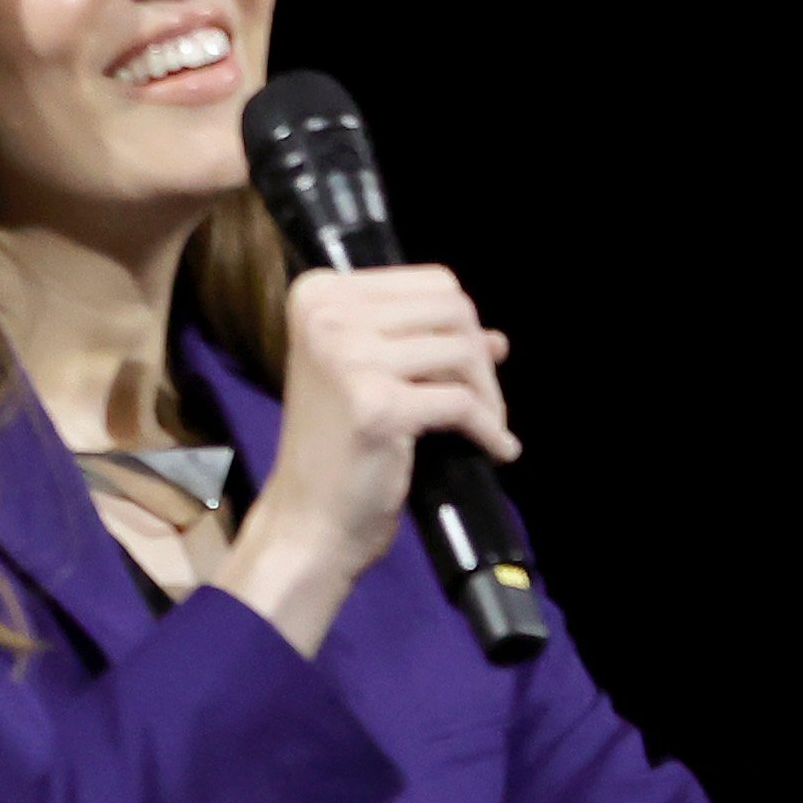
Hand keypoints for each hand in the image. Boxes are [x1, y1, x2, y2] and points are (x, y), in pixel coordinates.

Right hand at [214, 263, 515, 654]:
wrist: (307, 520)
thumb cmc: (336, 451)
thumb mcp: (370, 378)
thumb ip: (424, 345)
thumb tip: (493, 337)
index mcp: (319, 294)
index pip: (431, 281)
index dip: (462, 325)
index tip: (467, 367)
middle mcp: (327, 316)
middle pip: (453, 309)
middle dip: (481, 358)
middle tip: (484, 402)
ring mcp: (349, 358)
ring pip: (463, 351)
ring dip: (489, 395)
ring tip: (487, 426)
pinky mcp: (377, 406)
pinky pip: (463, 403)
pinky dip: (489, 429)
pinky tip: (495, 449)